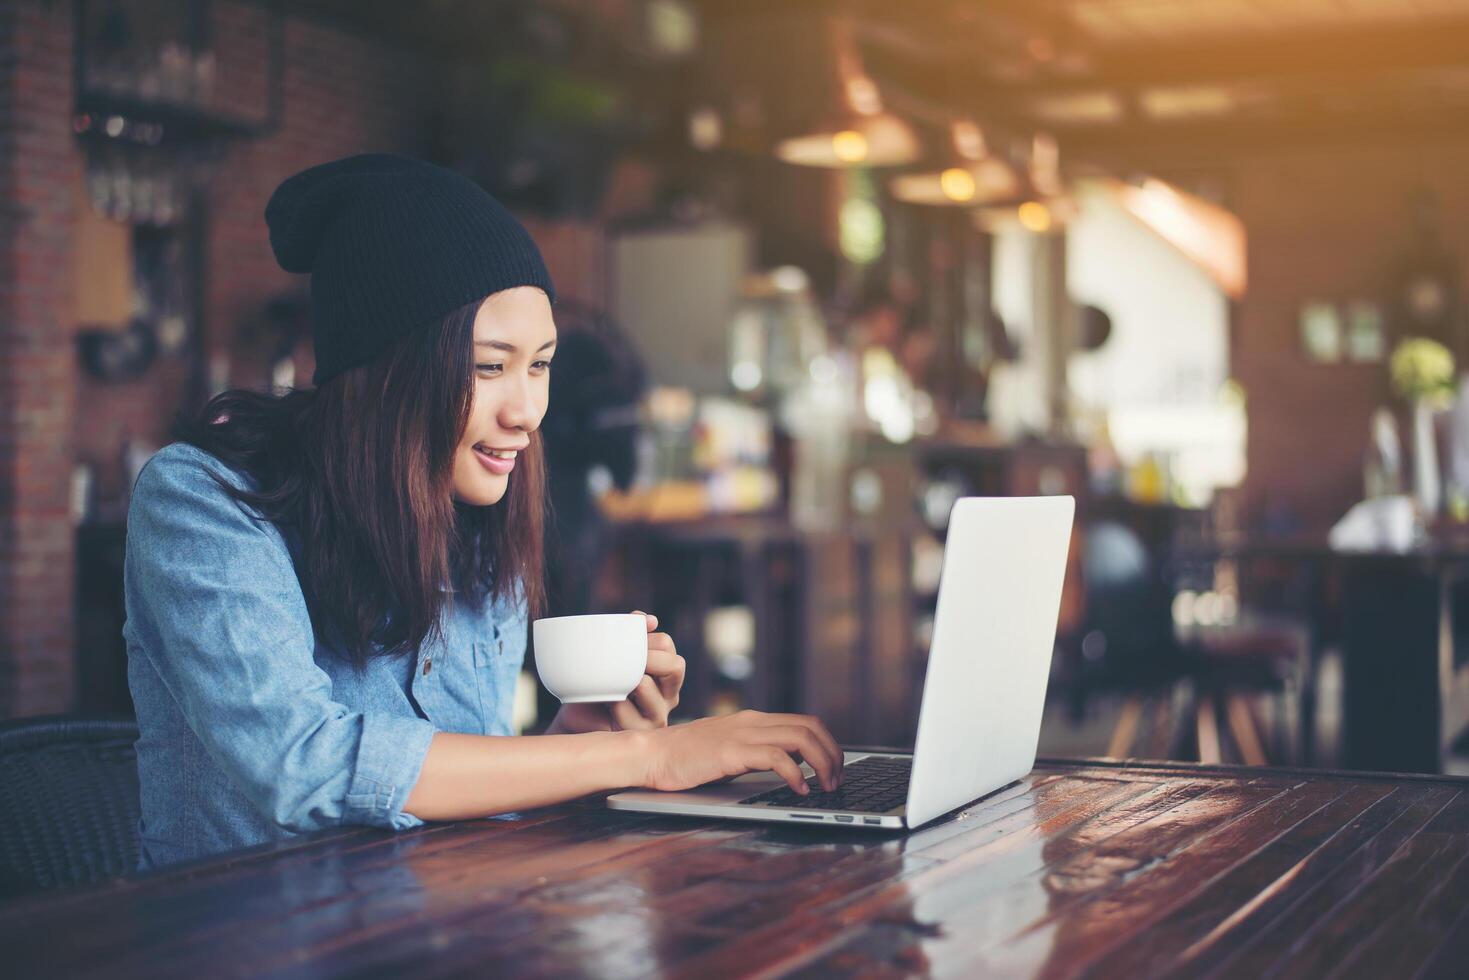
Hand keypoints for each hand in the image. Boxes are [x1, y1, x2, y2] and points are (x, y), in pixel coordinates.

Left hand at [548, 611, 684, 733]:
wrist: (578, 719)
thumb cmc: (598, 685)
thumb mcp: (611, 656)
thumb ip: (628, 635)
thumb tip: (646, 619)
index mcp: (664, 672)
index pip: (667, 645)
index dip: (648, 637)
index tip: (627, 639)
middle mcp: (668, 694)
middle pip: (676, 665)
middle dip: (650, 657)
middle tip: (627, 658)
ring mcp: (657, 716)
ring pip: (649, 688)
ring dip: (629, 681)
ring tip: (614, 683)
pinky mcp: (640, 734)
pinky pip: (627, 711)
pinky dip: (614, 704)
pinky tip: (605, 702)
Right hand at [638, 709, 844, 794]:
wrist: (652, 754)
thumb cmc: (686, 758)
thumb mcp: (730, 749)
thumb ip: (756, 752)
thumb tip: (789, 765)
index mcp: (754, 720)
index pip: (806, 722)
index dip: (828, 744)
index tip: (835, 768)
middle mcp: (753, 722)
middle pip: (811, 726)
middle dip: (833, 754)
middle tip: (837, 780)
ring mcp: (742, 734)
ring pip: (800, 738)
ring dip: (822, 763)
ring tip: (826, 786)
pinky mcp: (731, 751)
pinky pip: (776, 757)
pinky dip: (795, 773)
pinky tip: (799, 790)